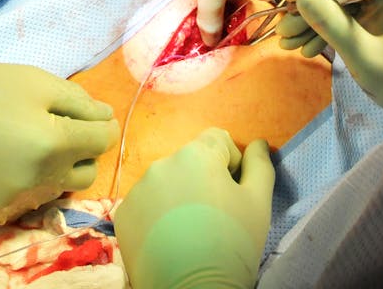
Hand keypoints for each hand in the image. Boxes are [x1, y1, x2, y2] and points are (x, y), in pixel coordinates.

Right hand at [0, 50, 116, 224]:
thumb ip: (79, 102)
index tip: (87, 116)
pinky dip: (22, 185)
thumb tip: (108, 119)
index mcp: (53, 143)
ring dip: (52, 169)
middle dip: (80, 151)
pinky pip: (25, 203)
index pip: (103, 141)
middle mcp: (39, 180)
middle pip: (86, 172)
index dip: (99, 125)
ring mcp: (14, 202)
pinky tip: (0, 162)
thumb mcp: (35, 81)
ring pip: (57, 190)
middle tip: (53, 128)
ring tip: (22, 143)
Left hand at [115, 128, 273, 288]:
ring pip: (166, 183)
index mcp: (197, 154)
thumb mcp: (259, 202)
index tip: (233, 194)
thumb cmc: (233, 243)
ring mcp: (138, 189)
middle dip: (203, 181)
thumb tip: (258, 143)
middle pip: (190, 162)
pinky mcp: (123, 215)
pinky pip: (145, 205)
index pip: (218, 140)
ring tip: (190, 232)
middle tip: (214, 217)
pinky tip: (169, 241)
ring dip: (178, 197)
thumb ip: (260, 164)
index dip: (231, 164)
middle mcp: (162, 163)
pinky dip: (157, 216)